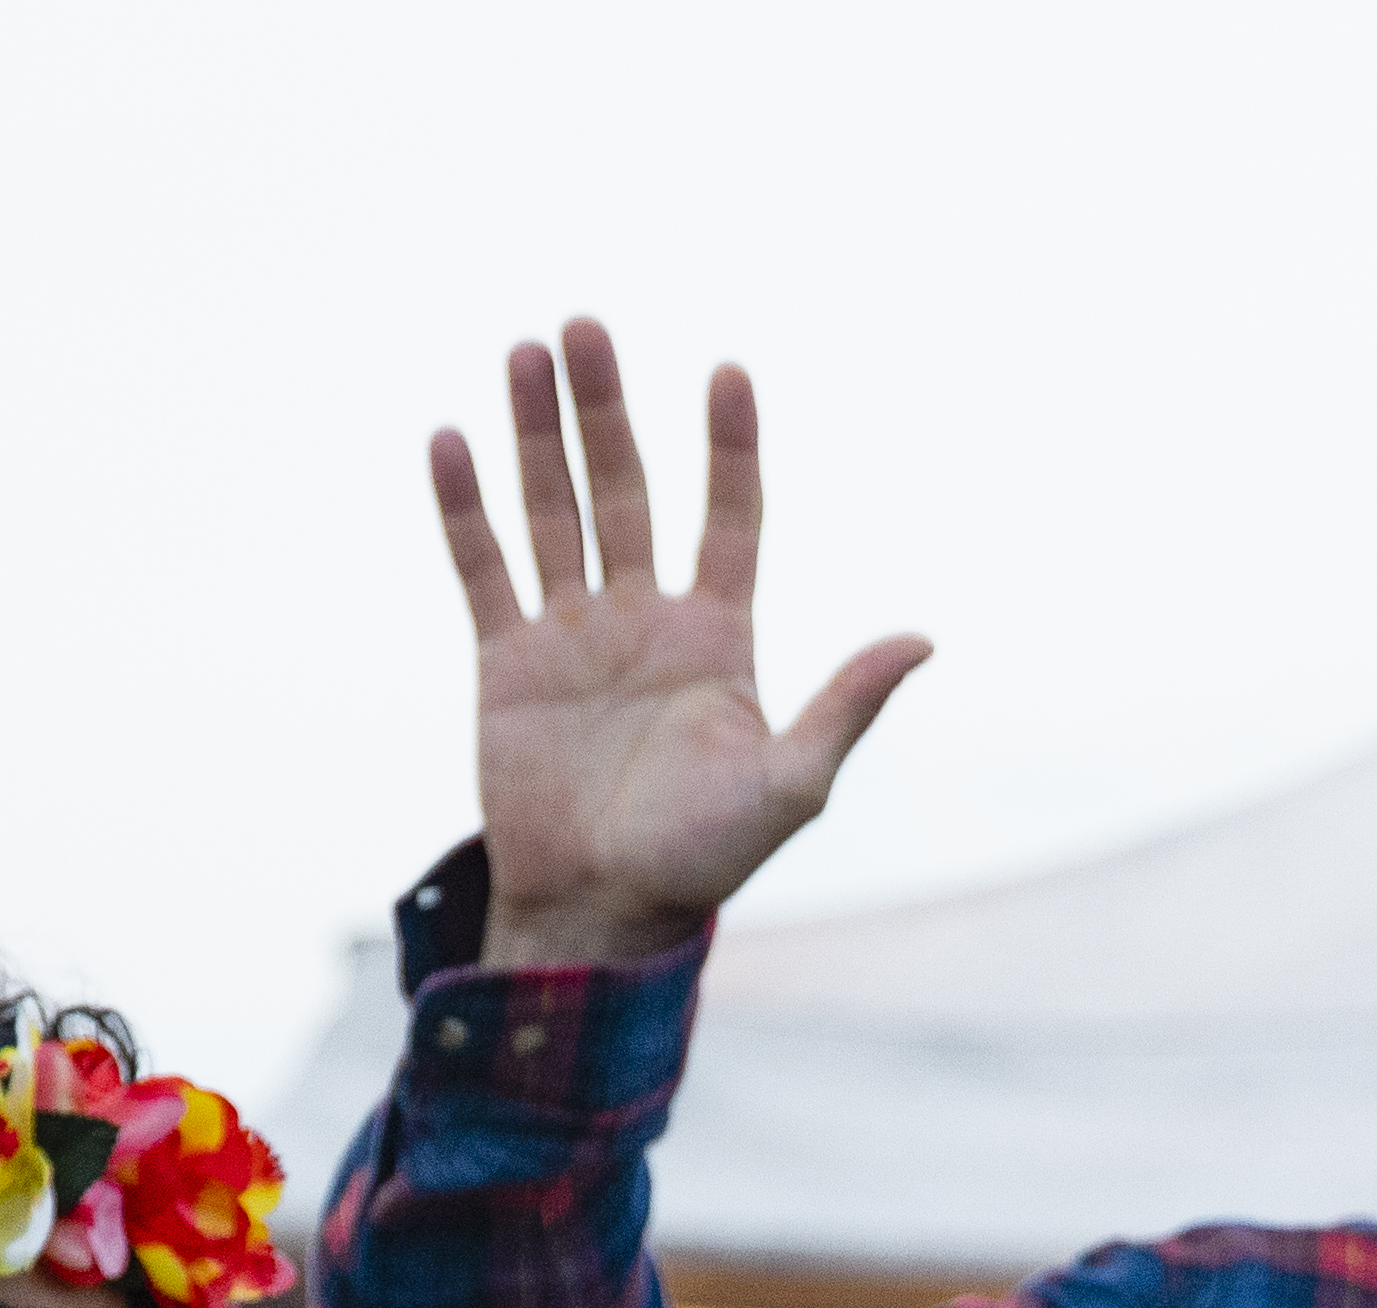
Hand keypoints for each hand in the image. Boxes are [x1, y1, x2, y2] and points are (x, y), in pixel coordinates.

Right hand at [431, 324, 927, 976]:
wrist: (602, 914)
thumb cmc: (705, 860)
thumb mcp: (793, 785)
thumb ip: (847, 706)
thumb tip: (923, 640)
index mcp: (718, 638)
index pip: (729, 518)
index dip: (729, 447)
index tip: (728, 370)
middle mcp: (644, 619)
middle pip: (626, 489)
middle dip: (605, 410)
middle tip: (585, 325)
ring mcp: (572, 633)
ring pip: (553, 509)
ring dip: (537, 432)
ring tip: (525, 351)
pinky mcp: (506, 661)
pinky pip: (483, 567)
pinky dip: (465, 506)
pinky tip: (453, 438)